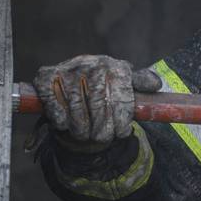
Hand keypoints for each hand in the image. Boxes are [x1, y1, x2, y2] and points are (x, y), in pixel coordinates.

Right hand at [34, 55, 161, 146]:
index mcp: (115, 66)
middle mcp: (91, 62)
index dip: (121, 118)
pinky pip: (53, 103)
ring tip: (85, 135)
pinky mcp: (45, 75)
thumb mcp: (128, 85)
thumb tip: (155, 84)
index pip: (120, 96)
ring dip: (81, 128)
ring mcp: (68, 68)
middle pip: (98, 104)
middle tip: (102, 138)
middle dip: (102, 127)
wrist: (78, 83)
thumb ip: (141, 84)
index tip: (122, 133)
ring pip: (76, 107)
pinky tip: (66, 124)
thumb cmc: (108, 88)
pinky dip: (60, 118)